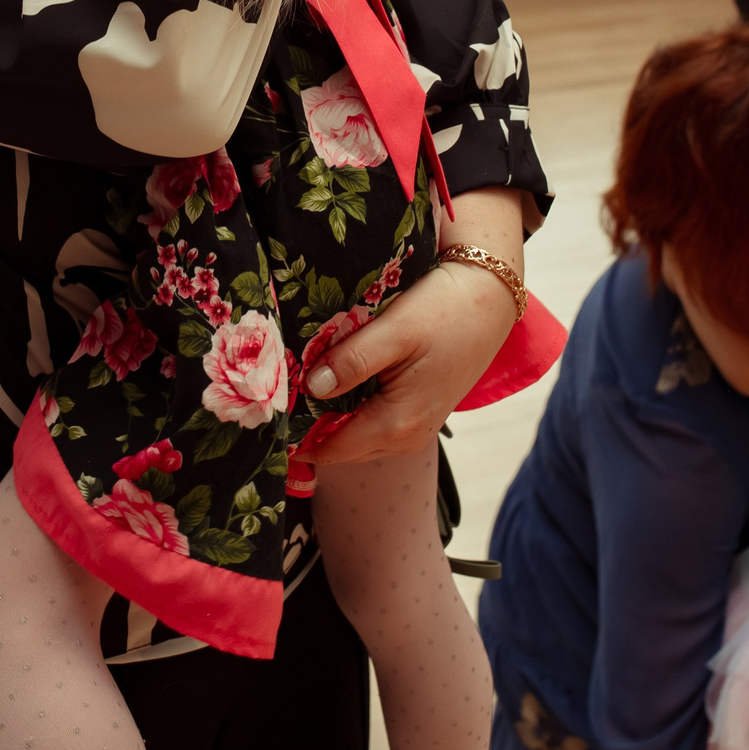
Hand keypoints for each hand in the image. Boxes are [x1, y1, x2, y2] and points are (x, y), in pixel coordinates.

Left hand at [288, 187, 527, 466]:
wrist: (490, 300)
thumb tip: (310, 388)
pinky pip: (369, 424)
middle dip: (304, 427)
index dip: (292, 435)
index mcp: (397, 425)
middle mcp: (405, 439)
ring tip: (292, 387)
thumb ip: (351, 361)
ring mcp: (413, 430)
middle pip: (338, 448)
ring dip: (324, 419)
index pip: (328, 449)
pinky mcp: (417, 413)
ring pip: (353, 437)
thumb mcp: (395, 331)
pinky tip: (329, 382)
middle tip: (267, 397)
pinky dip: (345, 410)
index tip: (259, 413)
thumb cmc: (444, 311)